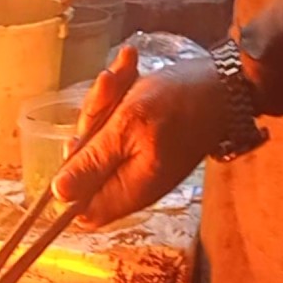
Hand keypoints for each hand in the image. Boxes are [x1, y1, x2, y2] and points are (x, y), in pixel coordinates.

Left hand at [53, 46, 229, 228]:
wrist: (224, 83)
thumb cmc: (181, 102)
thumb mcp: (127, 127)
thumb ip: (93, 162)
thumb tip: (59, 195)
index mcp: (129, 190)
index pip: (81, 211)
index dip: (70, 181)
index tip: (79, 144)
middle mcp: (130, 185)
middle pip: (84, 172)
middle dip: (89, 127)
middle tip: (106, 92)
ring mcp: (135, 165)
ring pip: (96, 143)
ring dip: (103, 104)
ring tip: (123, 75)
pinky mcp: (139, 145)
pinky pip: (113, 129)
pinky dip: (116, 100)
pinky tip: (128, 72)